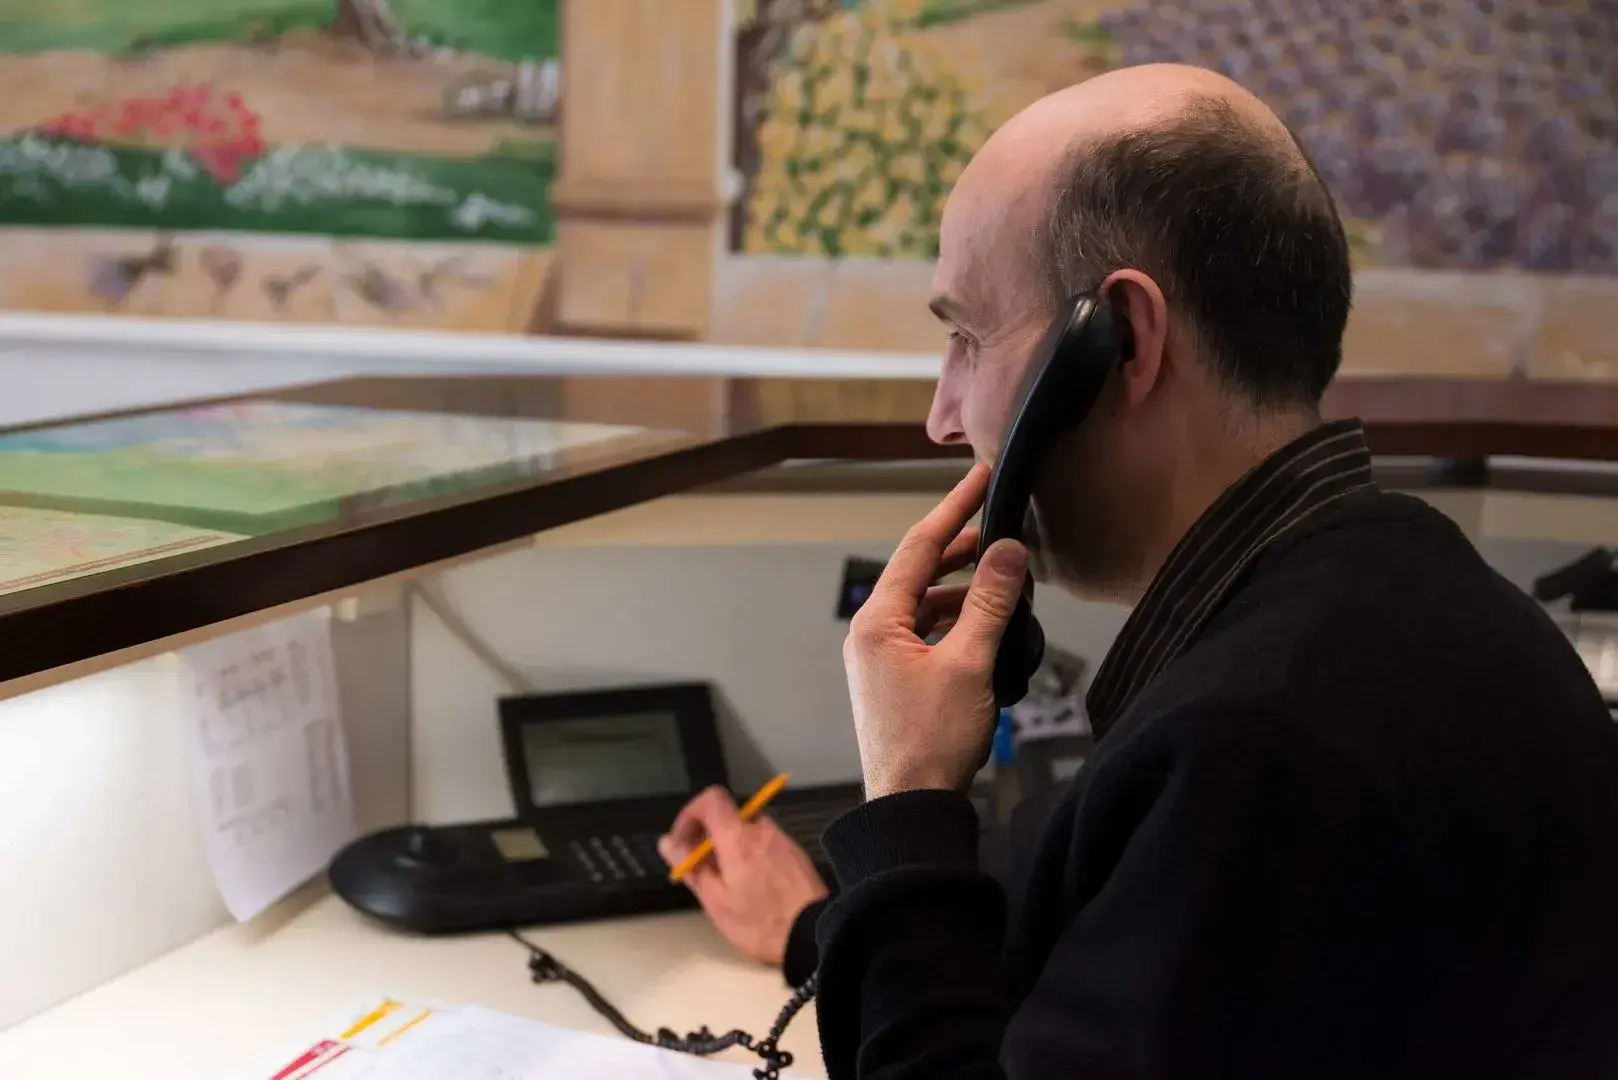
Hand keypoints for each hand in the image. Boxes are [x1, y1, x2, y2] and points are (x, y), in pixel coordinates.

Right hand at [657, 785, 828, 966]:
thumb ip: (691, 867)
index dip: (691, 813)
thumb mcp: (715, 900)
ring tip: (726, 881)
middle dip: (710, 836)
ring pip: (748, 830)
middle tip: (702, 868)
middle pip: (729, 816)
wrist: (814, 934)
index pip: (711, 798)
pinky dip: (751, 854)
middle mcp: (762, 829)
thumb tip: (668, 842)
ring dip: (731, 846)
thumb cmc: (759, 922)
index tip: (684, 841)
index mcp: (738, 837)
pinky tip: (752, 884)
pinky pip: (765, 843)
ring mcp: (782, 839)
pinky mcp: (795, 853)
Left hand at [842, 462, 1027, 799]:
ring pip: (925, 603)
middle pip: (919, 572)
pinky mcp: (896, 679)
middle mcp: (872, 633)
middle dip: (961, 547)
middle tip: (1001, 522)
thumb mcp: (969, 664)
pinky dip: (957, 619)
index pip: (919, 546)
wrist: (910, 807)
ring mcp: (881, 657)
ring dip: (963, 587)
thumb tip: (1008, 549)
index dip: (954, 508)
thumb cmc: (931, 742)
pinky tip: (988, 623)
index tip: (981, 478)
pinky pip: (927, 631)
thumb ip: (989, 602)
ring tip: (1004, 576)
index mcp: (878, 621)